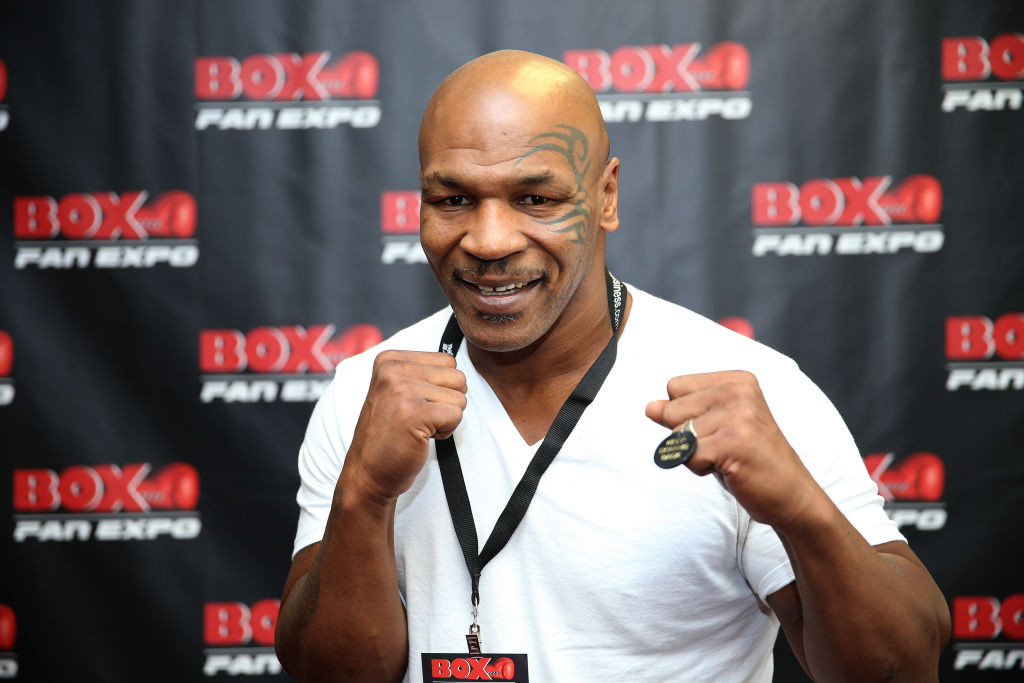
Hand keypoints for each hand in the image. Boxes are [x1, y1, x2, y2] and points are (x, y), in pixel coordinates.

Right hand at [343, 350, 466, 504]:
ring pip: (460, 397)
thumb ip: (421, 373)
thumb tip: (458, 368)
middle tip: (420, 419)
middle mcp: (392, 369)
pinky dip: (446, 432)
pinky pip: (456, 415)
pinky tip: (421, 438)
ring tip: (419, 428)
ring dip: (446, 418)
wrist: (368, 473)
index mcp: (389, 359)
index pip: (447, 361)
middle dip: (447, 402)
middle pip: (457, 377)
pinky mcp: (414, 413)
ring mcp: (402, 390)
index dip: (441, 388)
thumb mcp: (396, 391)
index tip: (415, 405)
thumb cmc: (390, 434)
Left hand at [645, 370, 822, 528]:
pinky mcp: (732, 442)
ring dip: (695, 455)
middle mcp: (738, 392)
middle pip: (671, 409)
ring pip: (678, 435)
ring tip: (727, 458)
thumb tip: (649, 407)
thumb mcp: (717, 426)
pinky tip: (729, 469)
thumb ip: (683, 412)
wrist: (792, 494)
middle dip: (687, 436)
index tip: (717, 428)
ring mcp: (737, 416)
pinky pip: (688, 455)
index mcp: (737, 380)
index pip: (675, 386)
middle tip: (723, 447)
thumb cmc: (750, 459)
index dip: (684, 414)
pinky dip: (701, 468)